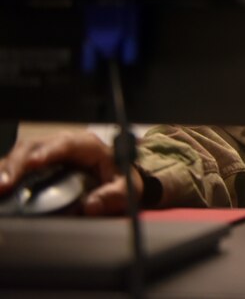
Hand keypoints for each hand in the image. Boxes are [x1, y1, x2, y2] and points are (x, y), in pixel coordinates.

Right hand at [0, 130, 143, 215]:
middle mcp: (61, 145)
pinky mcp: (34, 167)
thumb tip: (91, 205)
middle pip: (34, 146)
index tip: (34, 163)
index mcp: (86, 145)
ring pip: (19, 155)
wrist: (114, 181)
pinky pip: (14, 166)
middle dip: (17, 164)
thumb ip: (114, 195)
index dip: (48, 152)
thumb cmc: (118, 180)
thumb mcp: (126, 188)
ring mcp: (45, 154)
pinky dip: (5, 175)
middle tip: (5, 185)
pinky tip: (1, 190)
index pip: (65, 144)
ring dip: (6, 170)